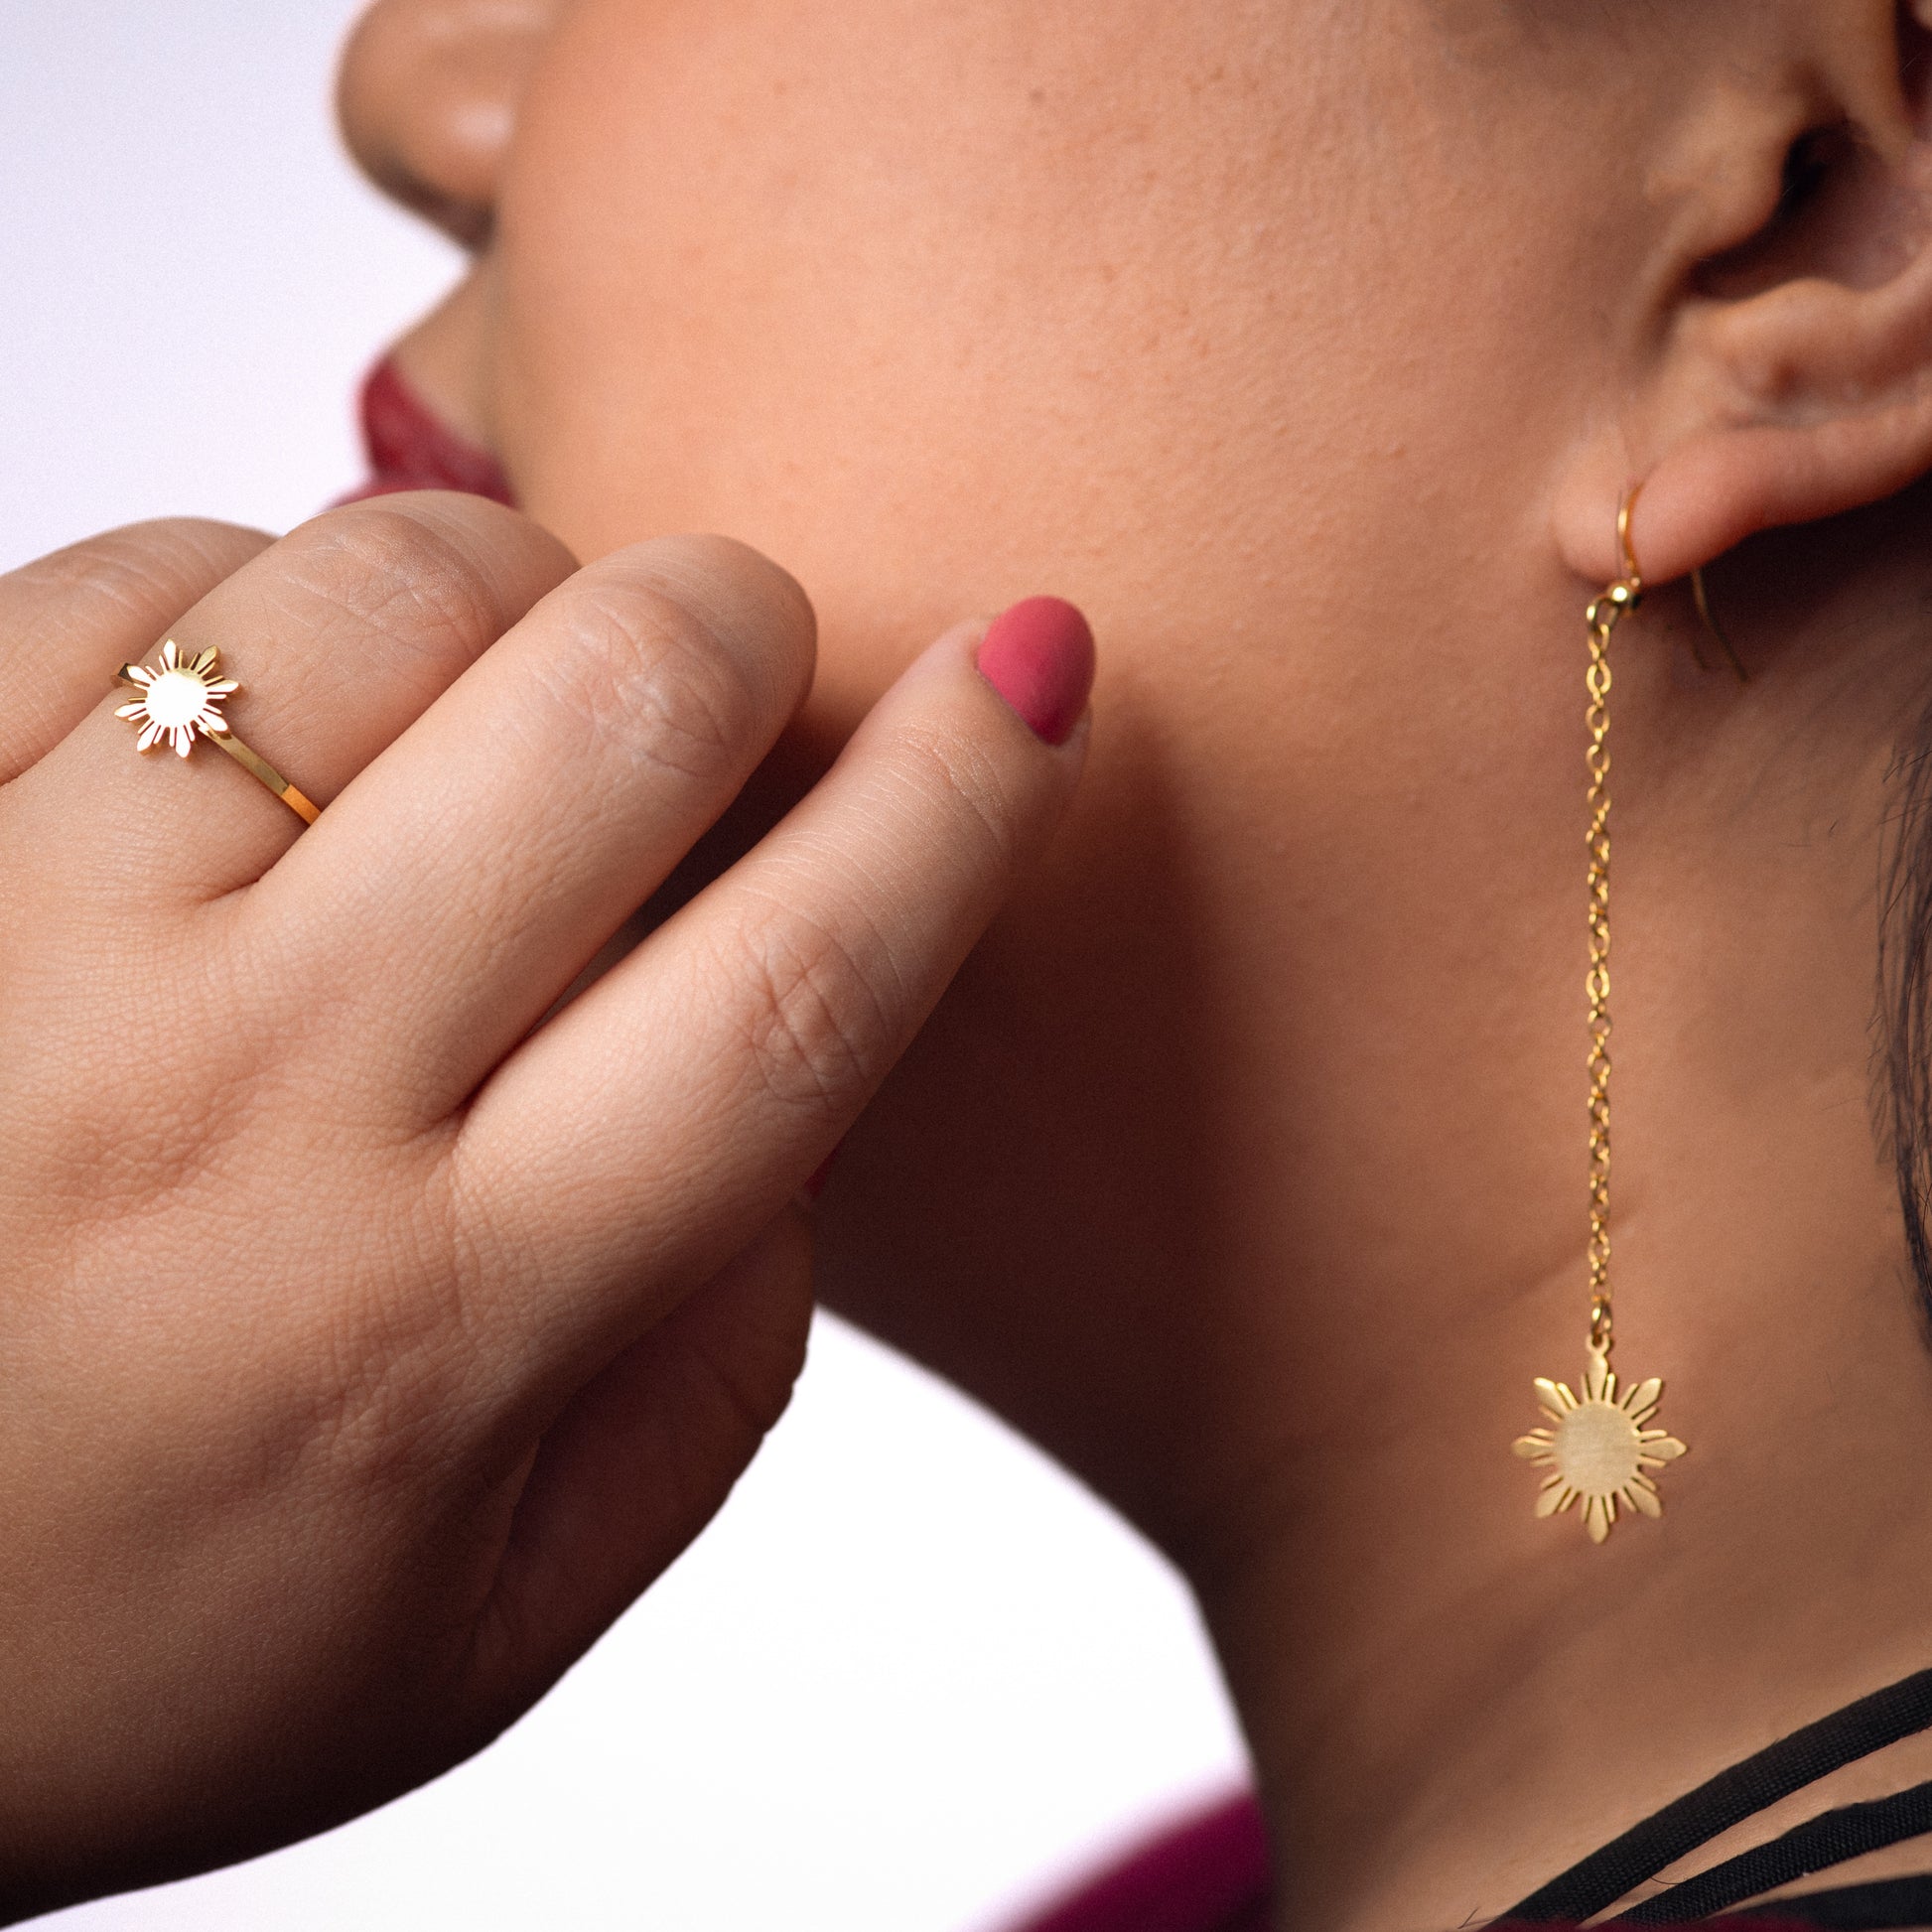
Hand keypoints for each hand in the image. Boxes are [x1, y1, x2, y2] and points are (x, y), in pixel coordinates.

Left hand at [0, 497, 1090, 1919]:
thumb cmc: (104, 1647)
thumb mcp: (479, 1623)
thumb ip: (706, 1362)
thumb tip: (804, 1085)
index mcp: (435, 1321)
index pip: (792, 992)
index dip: (963, 799)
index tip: (1043, 669)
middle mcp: (244, 1098)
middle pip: (622, 713)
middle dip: (744, 635)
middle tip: (726, 692)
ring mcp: (36, 933)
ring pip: (394, 587)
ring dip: (516, 601)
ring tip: (474, 730)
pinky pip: (147, 572)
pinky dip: (269, 603)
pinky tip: (262, 747)